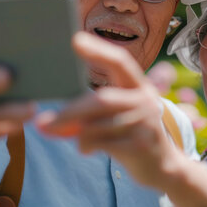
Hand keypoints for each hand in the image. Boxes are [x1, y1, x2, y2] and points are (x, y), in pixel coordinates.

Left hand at [35, 31, 181, 187]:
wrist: (163, 166)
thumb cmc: (128, 135)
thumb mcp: (113, 116)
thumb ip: (86, 112)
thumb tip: (44, 123)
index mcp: (138, 85)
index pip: (119, 61)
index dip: (99, 50)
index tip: (75, 40)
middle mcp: (145, 100)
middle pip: (101, 100)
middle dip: (70, 112)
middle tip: (43, 123)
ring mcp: (146, 123)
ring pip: (96, 126)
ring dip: (78, 135)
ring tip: (78, 142)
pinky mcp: (142, 145)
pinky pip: (101, 143)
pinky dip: (86, 147)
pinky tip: (87, 150)